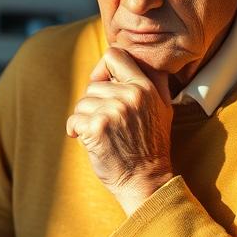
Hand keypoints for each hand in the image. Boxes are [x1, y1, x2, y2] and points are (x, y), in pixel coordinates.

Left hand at [66, 47, 173, 215]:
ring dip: (84, 119)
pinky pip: (73, 120)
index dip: (102, 69)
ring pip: (81, 102)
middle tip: (106, 123)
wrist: (146, 181)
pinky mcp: (97, 128)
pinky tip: (89, 141)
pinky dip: (75, 131)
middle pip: (92, 84)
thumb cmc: (151, 146)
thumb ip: (153, 81)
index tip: (102, 85)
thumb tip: (139, 57)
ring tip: (101, 134)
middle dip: (93, 103)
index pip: (114, 55)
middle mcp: (130, 96)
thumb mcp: (163, 108)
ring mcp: (113, 111)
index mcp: (146, 87)